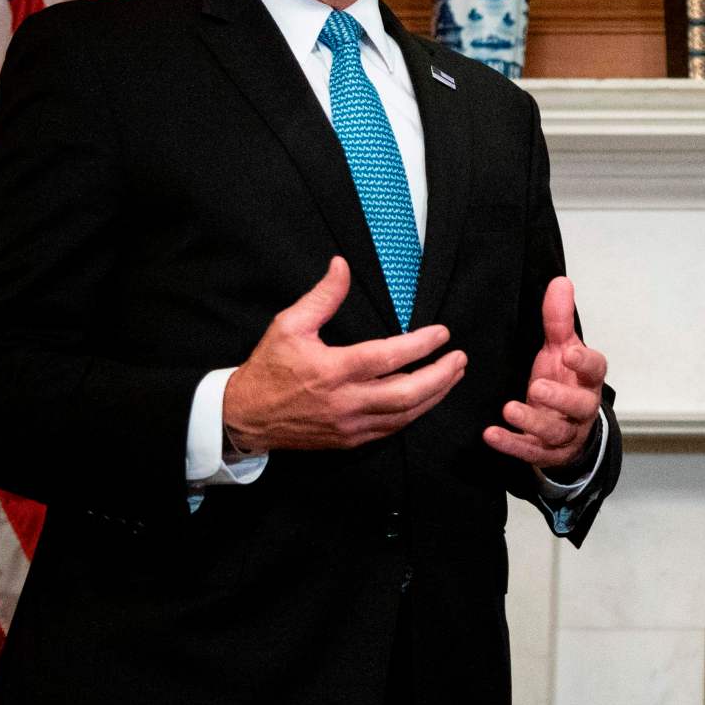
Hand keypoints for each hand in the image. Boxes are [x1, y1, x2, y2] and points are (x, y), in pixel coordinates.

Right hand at [221, 257, 463, 451]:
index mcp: (331, 371)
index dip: (420, 345)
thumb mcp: (289, 325)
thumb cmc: (268, 368)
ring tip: (453, 375)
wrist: (245, 417)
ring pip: (404, 415)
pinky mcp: (349, 440)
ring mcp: (349, 425)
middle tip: (459, 358)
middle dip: (440, 376)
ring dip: (434, 395)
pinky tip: (426, 397)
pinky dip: (413, 412)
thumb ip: (322, 297)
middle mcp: (344, 402)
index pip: (388, 358)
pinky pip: (391, 428)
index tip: (442, 333)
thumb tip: (342, 265)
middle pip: (407, 394)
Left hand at [483, 276, 606, 469]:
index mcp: (587, 380)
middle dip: (560, 398)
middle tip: (538, 387)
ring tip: (509, 410)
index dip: (585, 362)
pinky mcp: (545, 452)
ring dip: (533, 422)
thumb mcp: (560, 348)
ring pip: (556, 432)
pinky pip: (530, 451)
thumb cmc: (563, 380)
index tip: (569, 352)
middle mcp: (580, 408)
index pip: (595, 370)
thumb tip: (560, 282)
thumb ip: (558, 319)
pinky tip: (491, 434)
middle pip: (579, 406)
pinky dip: (512, 444)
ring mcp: (565, 433)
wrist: (566, 426)